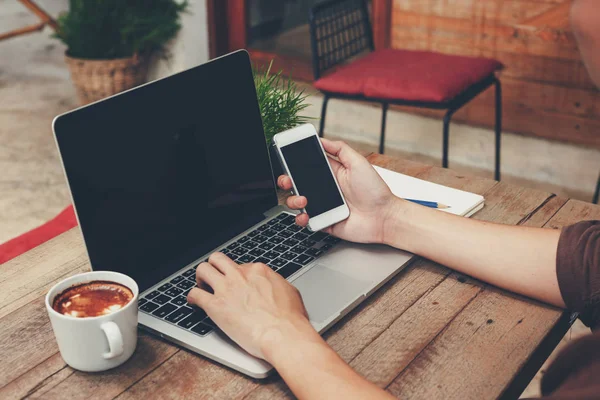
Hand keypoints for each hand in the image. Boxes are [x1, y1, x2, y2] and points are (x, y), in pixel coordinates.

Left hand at [186, 253, 319, 360]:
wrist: (282, 334)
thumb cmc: (290, 319)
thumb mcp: (289, 292)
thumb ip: (276, 285)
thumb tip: (274, 288)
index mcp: (258, 271)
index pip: (240, 265)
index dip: (237, 275)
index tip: (236, 284)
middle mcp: (240, 275)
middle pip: (218, 259)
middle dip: (214, 267)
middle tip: (214, 278)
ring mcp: (226, 289)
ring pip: (203, 270)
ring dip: (200, 278)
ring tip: (201, 287)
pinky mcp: (215, 306)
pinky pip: (195, 294)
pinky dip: (192, 298)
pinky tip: (193, 303)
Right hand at [278, 138, 395, 243]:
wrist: (384, 218)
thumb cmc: (376, 191)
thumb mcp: (359, 162)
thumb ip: (340, 149)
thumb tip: (321, 139)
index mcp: (332, 173)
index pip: (307, 165)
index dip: (295, 162)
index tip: (286, 158)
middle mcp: (325, 189)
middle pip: (297, 183)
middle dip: (287, 180)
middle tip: (287, 180)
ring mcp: (323, 206)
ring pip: (297, 202)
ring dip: (293, 200)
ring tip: (303, 200)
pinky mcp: (324, 222)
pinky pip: (306, 221)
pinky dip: (301, 219)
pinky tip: (306, 215)